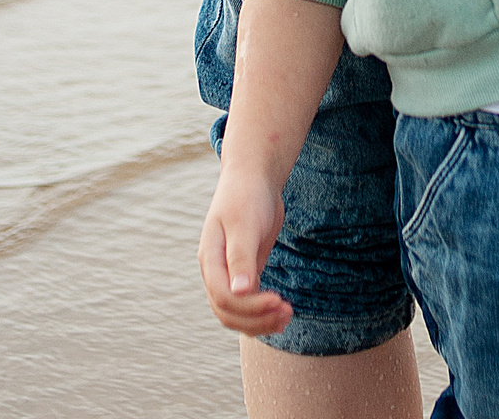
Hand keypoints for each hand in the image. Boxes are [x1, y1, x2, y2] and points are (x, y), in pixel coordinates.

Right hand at [199, 169, 293, 336]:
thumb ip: (241, 259)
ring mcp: (229, 272)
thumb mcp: (244, 225)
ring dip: (260, 320)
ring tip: (287, 317)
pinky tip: (282, 312)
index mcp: (210, 259)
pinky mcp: (245, 271)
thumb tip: (239, 292)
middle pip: (228, 311)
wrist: (254, 178)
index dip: (250, 307)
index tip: (278, 300)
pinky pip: (249, 302)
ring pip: (237, 312)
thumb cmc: (246, 196)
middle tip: (286, 313)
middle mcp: (216, 270)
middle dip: (256, 318)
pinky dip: (263, 312)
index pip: (223, 297)